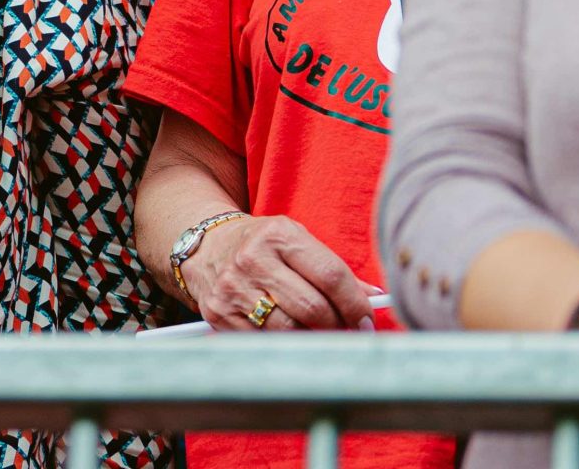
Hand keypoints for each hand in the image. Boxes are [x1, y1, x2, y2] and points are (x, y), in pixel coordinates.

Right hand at [183, 213, 373, 330]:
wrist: (205, 247)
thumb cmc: (261, 245)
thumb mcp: (295, 241)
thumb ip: (331, 268)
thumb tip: (373, 298)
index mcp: (279, 235)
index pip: (330, 275)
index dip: (355, 304)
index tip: (366, 320)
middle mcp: (253, 259)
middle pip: (313, 308)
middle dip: (338, 324)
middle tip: (346, 328)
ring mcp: (233, 288)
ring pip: (290, 329)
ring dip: (312, 336)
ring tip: (318, 330)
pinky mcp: (220, 313)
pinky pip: (265, 340)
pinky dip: (284, 342)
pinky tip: (289, 332)